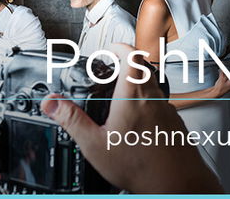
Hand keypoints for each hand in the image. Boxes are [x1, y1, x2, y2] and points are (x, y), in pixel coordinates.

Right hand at [40, 44, 221, 193]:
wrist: (176, 183)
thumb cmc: (141, 166)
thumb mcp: (95, 144)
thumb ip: (72, 120)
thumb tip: (53, 103)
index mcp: (133, 95)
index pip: (131, 55)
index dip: (120, 47)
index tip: (110, 49)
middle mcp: (153, 97)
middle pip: (143, 67)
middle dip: (126, 64)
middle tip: (111, 70)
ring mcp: (167, 109)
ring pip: (152, 85)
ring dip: (137, 83)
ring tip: (119, 96)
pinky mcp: (174, 122)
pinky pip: (160, 103)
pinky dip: (146, 102)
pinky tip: (136, 122)